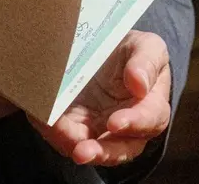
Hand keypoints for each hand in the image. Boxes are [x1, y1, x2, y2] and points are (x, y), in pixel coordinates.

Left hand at [29, 30, 170, 166]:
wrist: (104, 50)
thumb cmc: (131, 52)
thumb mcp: (146, 47)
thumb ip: (147, 62)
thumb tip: (139, 84)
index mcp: (151, 105)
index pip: (149, 119)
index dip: (133, 123)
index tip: (114, 122)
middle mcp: (128, 126)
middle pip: (120, 148)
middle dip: (102, 152)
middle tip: (83, 151)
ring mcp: (100, 129)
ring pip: (91, 149)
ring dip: (75, 147)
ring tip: (60, 139)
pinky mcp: (76, 126)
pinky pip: (67, 137)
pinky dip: (56, 134)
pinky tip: (47, 125)